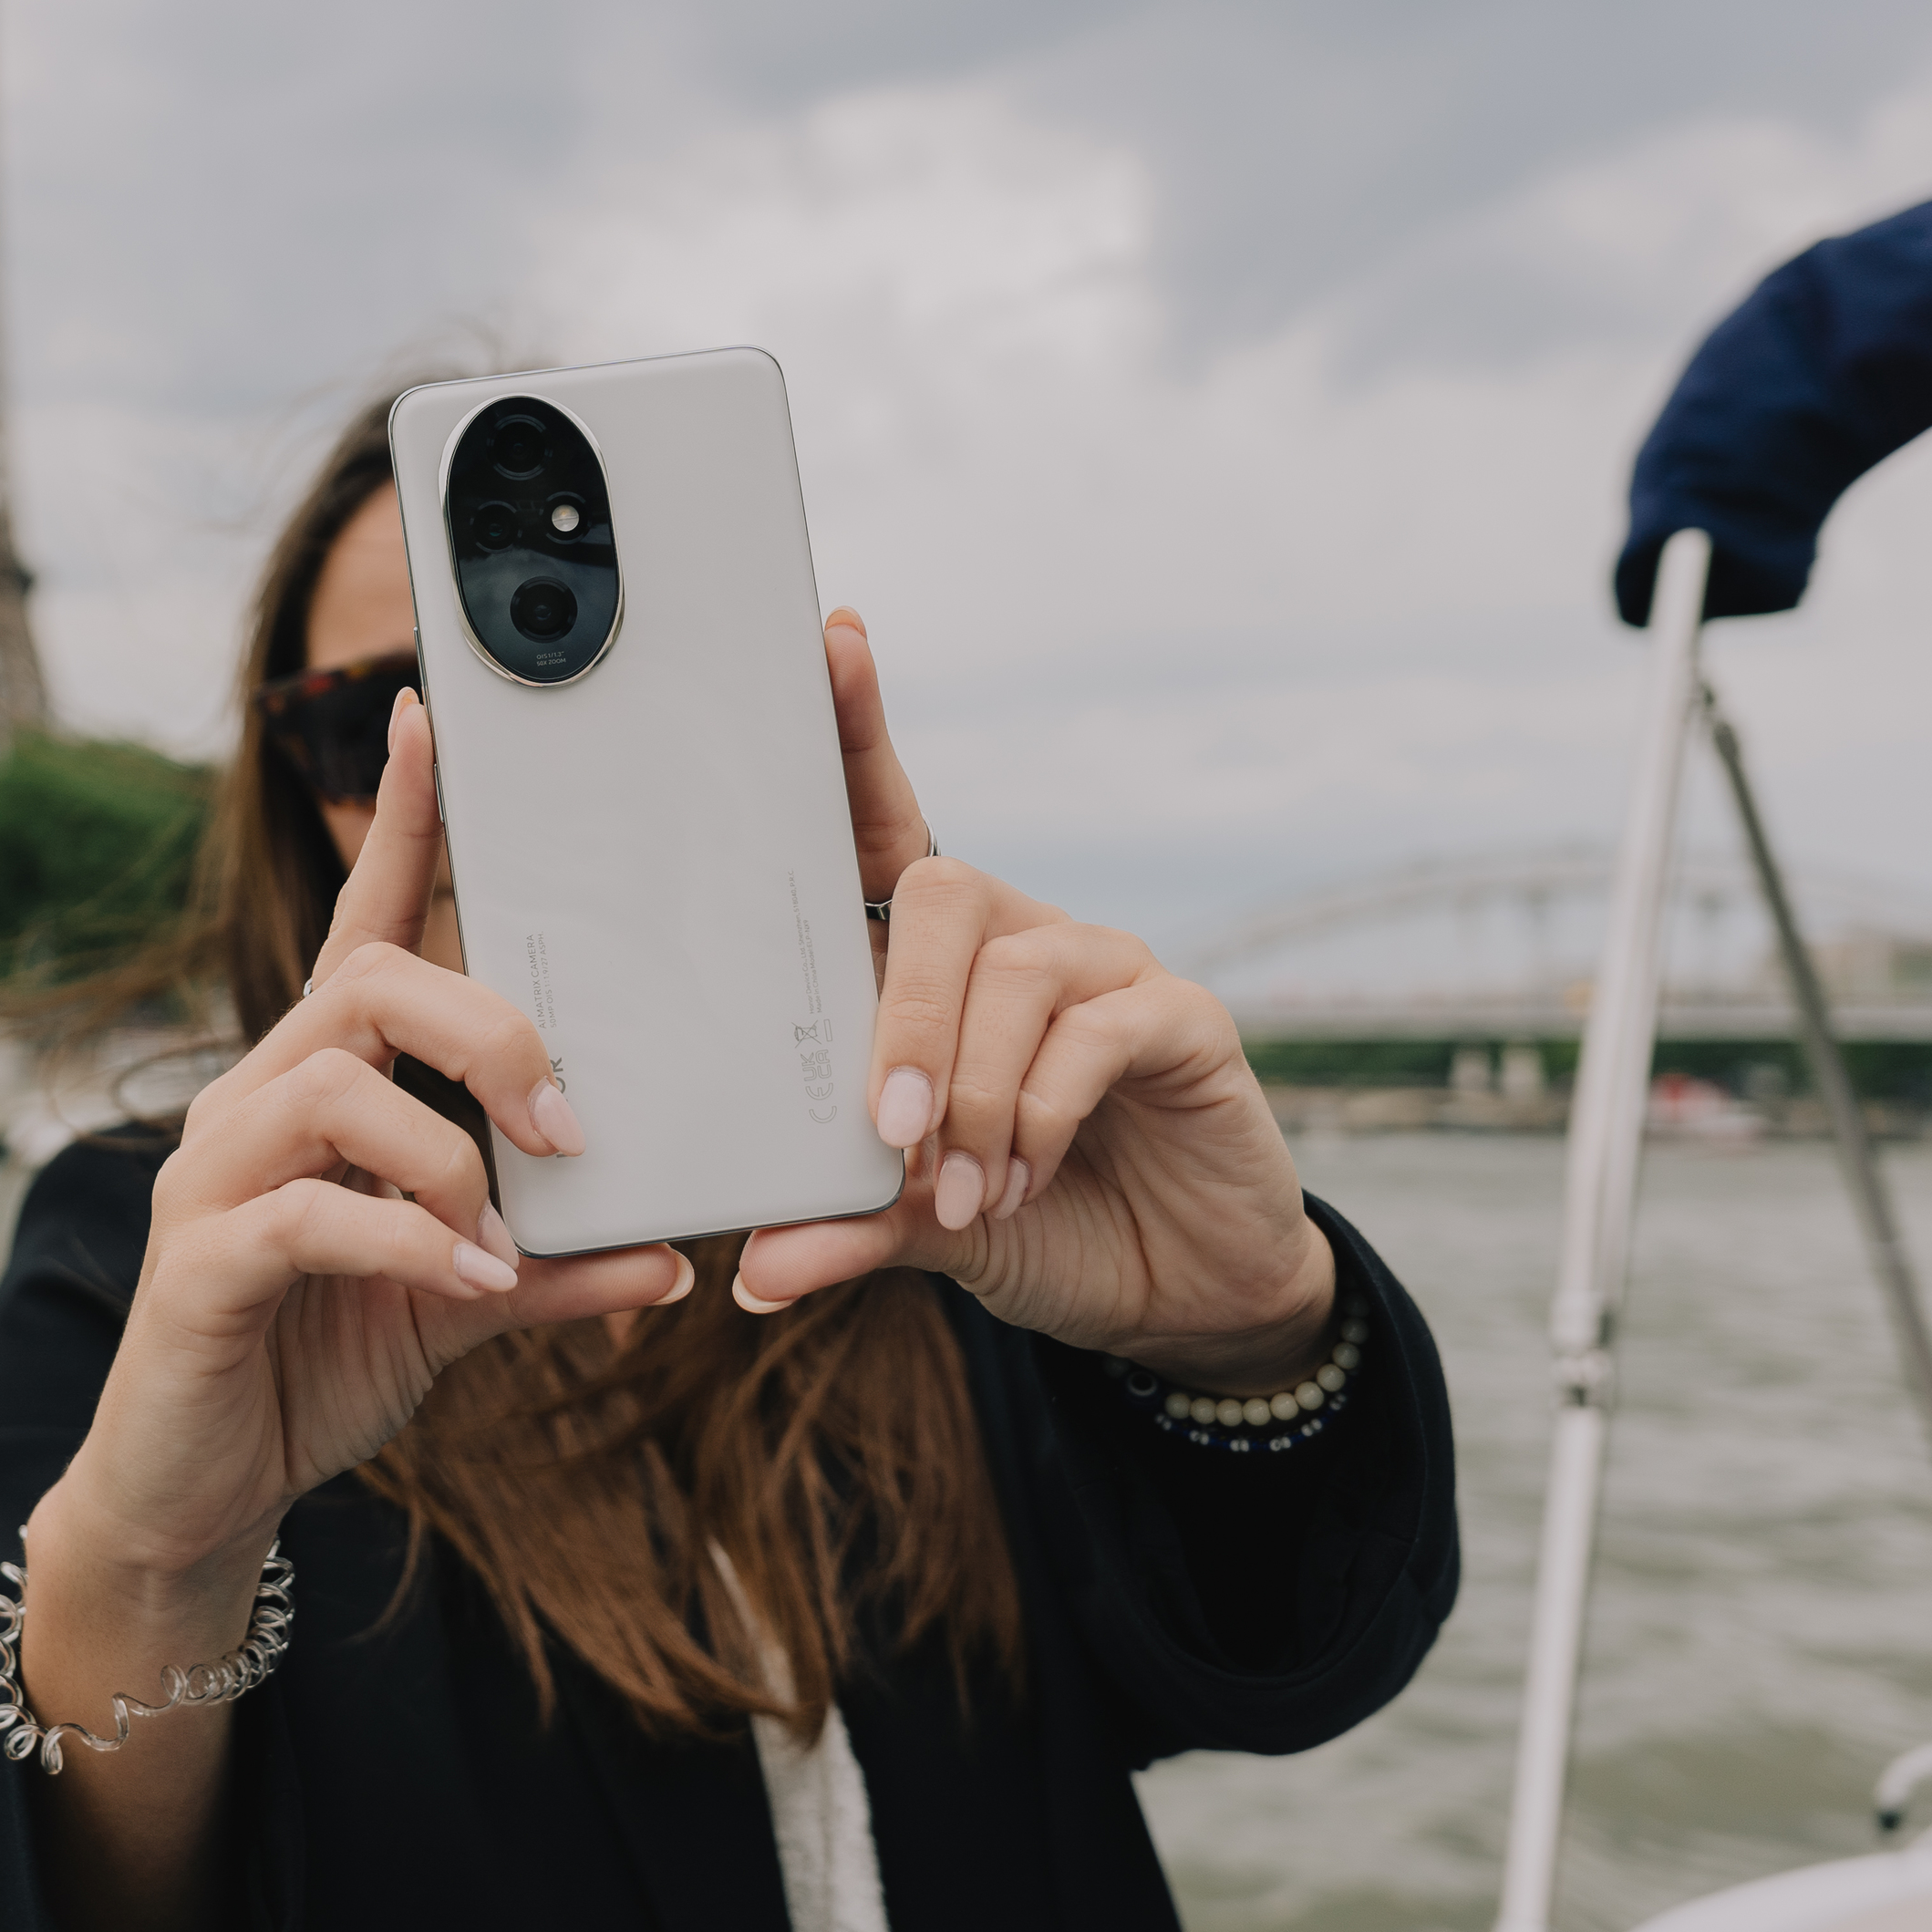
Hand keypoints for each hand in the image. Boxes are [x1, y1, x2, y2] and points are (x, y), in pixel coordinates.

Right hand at [37, 689, 691, 1594]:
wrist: (197, 1492)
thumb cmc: (314, 1366)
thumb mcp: (456, 1302)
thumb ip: (550, 1267)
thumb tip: (675, 1253)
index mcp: (316, 1082)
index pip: (359, 928)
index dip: (398, 826)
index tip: (437, 723)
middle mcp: (253, 1100)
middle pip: (368, 984)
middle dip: (488, 1034)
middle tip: (569, 1123)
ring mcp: (214, 1174)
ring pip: (337, 1085)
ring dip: (453, 1153)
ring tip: (507, 1233)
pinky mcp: (201, 1260)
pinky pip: (312, 1211)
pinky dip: (412, 1239)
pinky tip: (470, 1281)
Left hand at [733, 613, 1334, 1392]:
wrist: (1167, 1289)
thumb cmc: (1024, 1221)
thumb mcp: (917, 1231)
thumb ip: (843, 1228)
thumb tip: (753, 1272)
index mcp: (931, 962)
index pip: (883, 826)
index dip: (856, 733)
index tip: (828, 642)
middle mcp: (1015, 938)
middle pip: (938, 893)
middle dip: (901, 1012)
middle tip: (884, 1127)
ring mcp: (1103, 967)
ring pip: (1013, 968)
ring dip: (971, 1087)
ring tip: (960, 1188)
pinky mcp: (1179, 1017)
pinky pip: (1097, 1028)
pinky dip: (1044, 1107)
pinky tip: (1026, 1173)